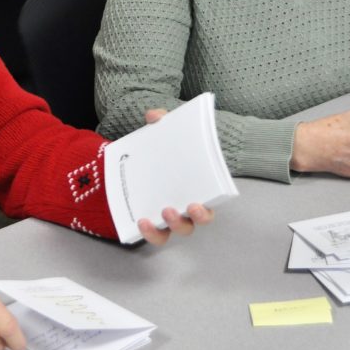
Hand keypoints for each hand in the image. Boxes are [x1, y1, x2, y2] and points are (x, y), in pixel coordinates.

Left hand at [135, 109, 215, 244]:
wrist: (144, 159)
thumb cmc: (166, 150)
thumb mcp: (164, 134)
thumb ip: (162, 122)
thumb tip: (154, 116)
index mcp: (196, 190)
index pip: (209, 206)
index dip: (204, 211)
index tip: (196, 204)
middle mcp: (184, 208)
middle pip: (192, 223)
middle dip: (189, 219)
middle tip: (177, 208)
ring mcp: (167, 216)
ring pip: (172, 233)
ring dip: (167, 228)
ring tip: (157, 214)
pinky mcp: (151, 220)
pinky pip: (154, 233)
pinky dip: (149, 231)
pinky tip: (141, 221)